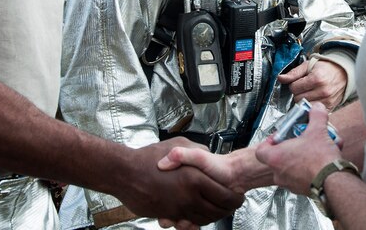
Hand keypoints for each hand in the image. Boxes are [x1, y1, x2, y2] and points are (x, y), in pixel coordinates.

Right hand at [118, 138, 243, 224]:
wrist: (125, 173)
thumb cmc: (150, 157)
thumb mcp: (179, 144)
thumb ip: (199, 152)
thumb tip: (210, 156)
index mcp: (195, 178)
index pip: (225, 195)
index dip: (236, 198)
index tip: (239, 196)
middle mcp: (189, 196)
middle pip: (217, 211)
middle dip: (228, 210)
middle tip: (233, 206)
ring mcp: (178, 208)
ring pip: (204, 220)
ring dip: (213, 217)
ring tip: (219, 210)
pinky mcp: (168, 215)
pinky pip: (187, 223)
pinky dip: (196, 222)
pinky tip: (199, 215)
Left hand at [254, 102, 342, 194]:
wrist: (332, 181)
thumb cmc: (320, 160)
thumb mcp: (318, 129)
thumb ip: (316, 115)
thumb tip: (317, 108)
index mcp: (276, 157)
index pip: (261, 150)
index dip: (269, 142)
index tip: (279, 137)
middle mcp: (279, 173)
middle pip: (278, 158)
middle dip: (290, 149)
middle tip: (300, 141)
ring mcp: (289, 183)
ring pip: (290, 168)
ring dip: (301, 159)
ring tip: (315, 151)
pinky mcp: (301, 190)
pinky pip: (301, 177)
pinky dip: (309, 170)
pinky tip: (322, 162)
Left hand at [278, 58, 346, 109]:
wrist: (343, 73)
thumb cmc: (325, 68)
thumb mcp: (308, 65)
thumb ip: (293, 73)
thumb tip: (280, 78)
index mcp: (316, 79)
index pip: (294, 88)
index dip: (294, 84)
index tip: (300, 81)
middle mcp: (323, 91)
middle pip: (297, 98)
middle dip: (298, 92)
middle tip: (304, 87)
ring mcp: (327, 101)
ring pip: (304, 106)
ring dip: (304, 100)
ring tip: (310, 92)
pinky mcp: (330, 107)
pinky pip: (313, 111)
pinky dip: (310, 106)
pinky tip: (314, 98)